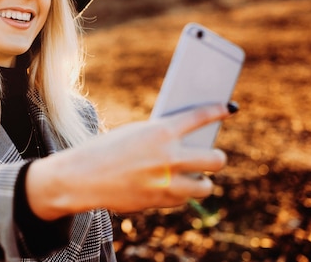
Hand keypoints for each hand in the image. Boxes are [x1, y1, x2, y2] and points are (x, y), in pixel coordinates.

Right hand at [26, 103, 229, 218]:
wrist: (81, 177)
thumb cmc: (105, 150)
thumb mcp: (134, 134)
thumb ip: (161, 137)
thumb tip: (187, 144)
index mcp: (160, 131)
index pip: (200, 117)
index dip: (218, 111)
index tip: (229, 108)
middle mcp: (169, 157)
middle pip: (215, 159)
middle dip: (217, 157)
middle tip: (213, 155)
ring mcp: (166, 182)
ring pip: (205, 186)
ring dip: (202, 181)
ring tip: (196, 177)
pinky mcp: (159, 201)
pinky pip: (183, 199)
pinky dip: (180, 193)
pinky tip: (172, 187)